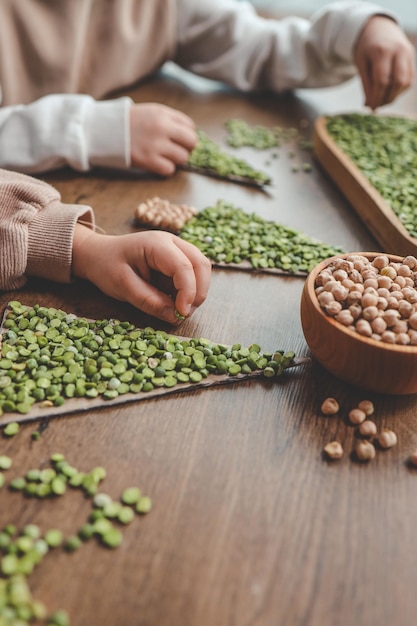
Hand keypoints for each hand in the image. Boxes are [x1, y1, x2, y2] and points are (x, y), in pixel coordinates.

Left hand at [72, 225, 210, 323]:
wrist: (98, 255)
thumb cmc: (106, 266)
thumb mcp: (123, 286)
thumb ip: (149, 301)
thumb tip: (174, 316)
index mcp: (157, 244)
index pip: (184, 266)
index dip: (188, 292)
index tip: (180, 313)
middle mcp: (173, 242)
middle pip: (201, 264)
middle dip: (198, 292)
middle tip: (183, 314)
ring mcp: (177, 250)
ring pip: (201, 270)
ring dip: (196, 292)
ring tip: (178, 310)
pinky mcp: (178, 260)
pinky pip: (193, 276)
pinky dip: (189, 292)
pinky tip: (175, 302)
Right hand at [130, 103, 197, 175]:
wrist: (105, 130)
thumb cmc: (130, 122)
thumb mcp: (151, 112)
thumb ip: (170, 120)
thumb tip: (190, 134)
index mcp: (163, 114)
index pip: (190, 126)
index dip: (186, 134)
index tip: (179, 139)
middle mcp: (162, 128)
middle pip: (191, 142)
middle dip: (186, 147)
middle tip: (177, 150)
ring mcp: (156, 145)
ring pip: (183, 157)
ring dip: (176, 159)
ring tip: (165, 156)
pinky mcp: (148, 160)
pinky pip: (169, 169)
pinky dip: (165, 168)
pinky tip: (158, 163)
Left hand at [354, 16, 414, 109]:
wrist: (379, 26)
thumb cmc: (367, 46)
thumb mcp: (361, 63)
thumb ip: (366, 84)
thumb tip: (370, 105)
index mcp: (382, 51)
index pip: (382, 80)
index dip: (377, 97)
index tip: (370, 107)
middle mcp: (398, 51)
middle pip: (398, 82)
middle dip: (387, 98)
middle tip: (376, 106)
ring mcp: (408, 53)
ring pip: (406, 82)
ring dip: (394, 96)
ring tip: (382, 100)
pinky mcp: (411, 56)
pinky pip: (410, 78)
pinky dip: (400, 89)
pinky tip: (389, 92)